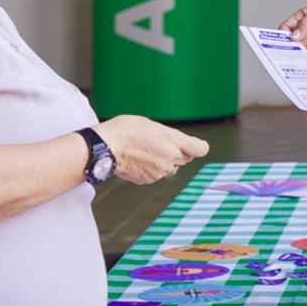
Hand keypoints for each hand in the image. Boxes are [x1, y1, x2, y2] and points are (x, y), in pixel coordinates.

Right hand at [93, 115, 208, 184]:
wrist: (106, 147)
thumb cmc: (126, 130)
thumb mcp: (152, 125)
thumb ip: (169, 137)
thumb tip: (177, 146)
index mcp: (173, 140)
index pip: (200, 149)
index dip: (198, 146)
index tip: (196, 145)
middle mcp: (170, 157)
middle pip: (186, 158)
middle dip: (178, 152)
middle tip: (161, 143)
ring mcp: (160, 171)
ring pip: (171, 167)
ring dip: (164, 161)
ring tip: (146, 150)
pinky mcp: (149, 180)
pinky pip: (157, 174)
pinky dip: (151, 169)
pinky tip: (139, 160)